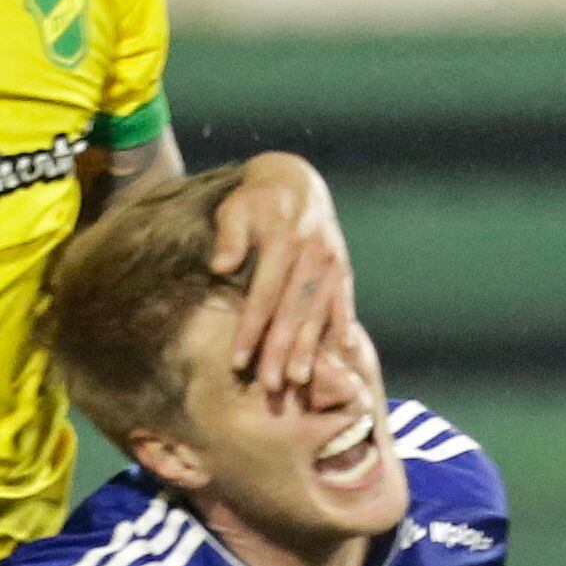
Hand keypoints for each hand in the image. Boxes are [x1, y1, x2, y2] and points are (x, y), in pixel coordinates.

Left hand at [207, 153, 357, 397]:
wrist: (295, 179)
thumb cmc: (255, 199)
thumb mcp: (235, 207)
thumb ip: (229, 236)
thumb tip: (220, 265)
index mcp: (283, 238)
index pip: (264, 294)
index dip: (251, 329)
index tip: (238, 361)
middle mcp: (312, 251)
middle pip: (293, 310)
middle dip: (281, 350)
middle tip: (270, 385)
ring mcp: (331, 259)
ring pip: (319, 310)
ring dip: (310, 347)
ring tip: (300, 379)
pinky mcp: (342, 265)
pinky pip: (344, 299)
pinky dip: (344, 324)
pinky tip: (344, 352)